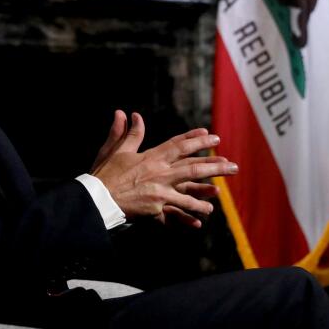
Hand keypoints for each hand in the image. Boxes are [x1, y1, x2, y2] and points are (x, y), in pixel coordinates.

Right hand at [91, 111, 236, 224]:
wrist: (97, 198)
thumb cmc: (105, 174)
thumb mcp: (115, 150)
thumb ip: (127, 133)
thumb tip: (128, 113)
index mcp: (151, 156)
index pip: (178, 145)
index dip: (195, 139)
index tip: (211, 135)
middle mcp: (159, 171)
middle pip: (192, 166)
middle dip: (214, 164)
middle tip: (232, 164)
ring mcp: (159, 189)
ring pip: (190, 188)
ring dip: (207, 190)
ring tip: (221, 193)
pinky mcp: (156, 206)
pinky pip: (178, 209)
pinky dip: (191, 212)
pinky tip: (205, 214)